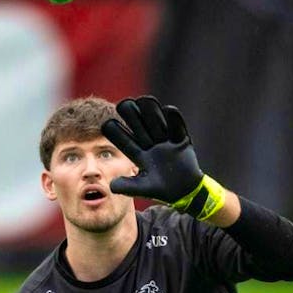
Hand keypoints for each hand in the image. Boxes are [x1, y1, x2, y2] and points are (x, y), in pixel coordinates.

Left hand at [101, 96, 225, 220]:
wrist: (185, 192)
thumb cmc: (162, 190)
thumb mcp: (144, 188)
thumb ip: (128, 187)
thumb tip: (111, 186)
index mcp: (139, 154)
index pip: (125, 141)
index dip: (116, 132)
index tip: (107, 124)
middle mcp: (151, 144)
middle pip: (139, 126)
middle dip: (132, 116)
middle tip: (124, 105)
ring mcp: (166, 141)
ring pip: (157, 123)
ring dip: (151, 111)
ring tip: (144, 100)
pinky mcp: (181, 141)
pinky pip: (178, 128)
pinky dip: (175, 119)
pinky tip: (169, 110)